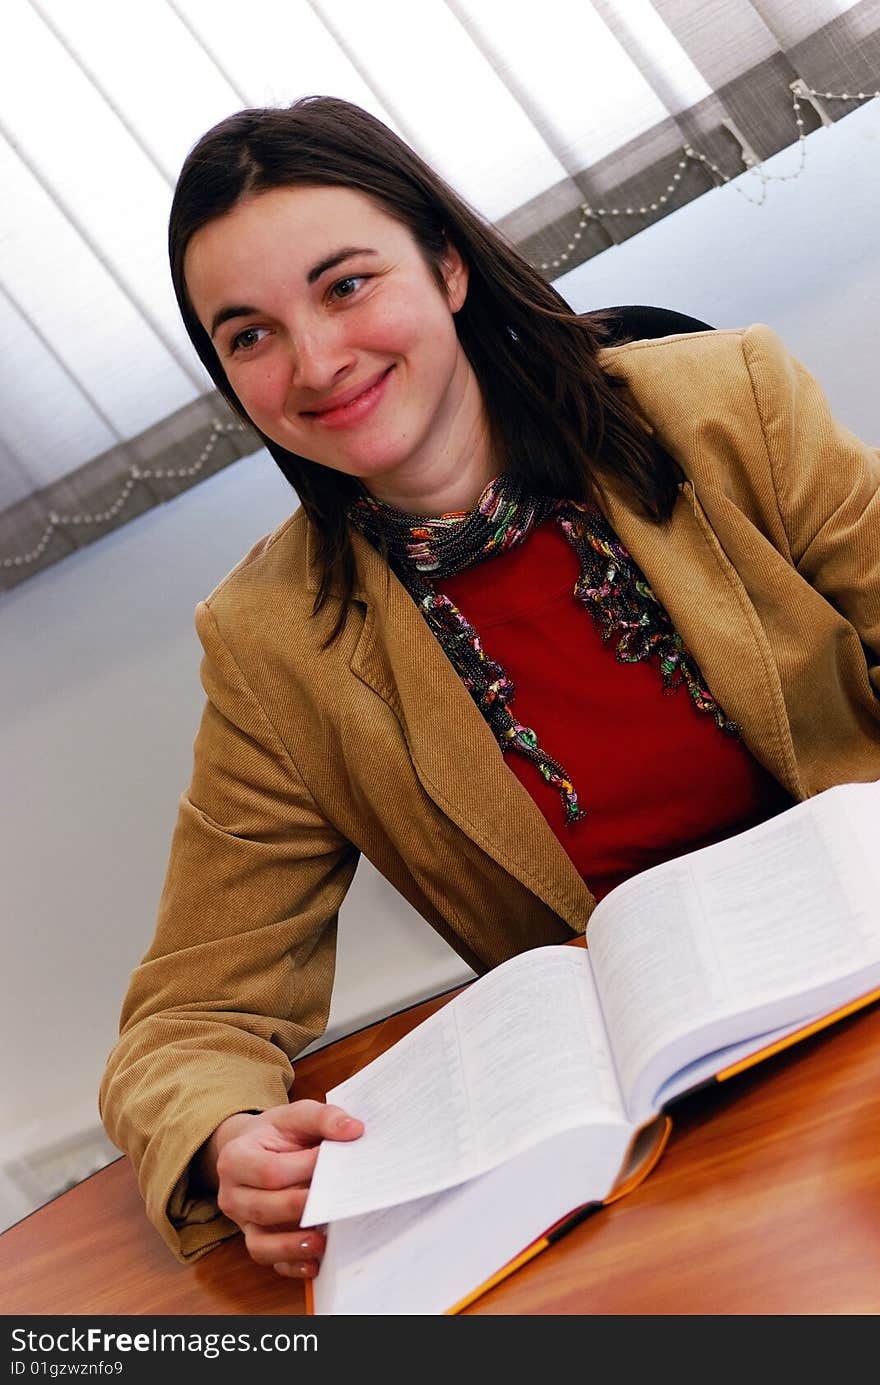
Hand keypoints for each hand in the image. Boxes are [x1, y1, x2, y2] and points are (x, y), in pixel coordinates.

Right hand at [203, 1100, 363, 1278]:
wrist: (253, 1147)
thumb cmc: (277, 1133)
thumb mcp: (296, 1115)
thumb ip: (324, 1117)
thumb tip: (353, 1130)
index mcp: (236, 1158)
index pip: (270, 1171)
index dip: (303, 1169)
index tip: (333, 1163)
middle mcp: (232, 1193)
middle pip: (264, 1207)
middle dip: (301, 1207)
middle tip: (335, 1203)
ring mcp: (242, 1221)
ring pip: (260, 1243)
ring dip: (292, 1246)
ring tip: (322, 1241)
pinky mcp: (256, 1239)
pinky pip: (269, 1260)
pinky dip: (291, 1265)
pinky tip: (315, 1262)